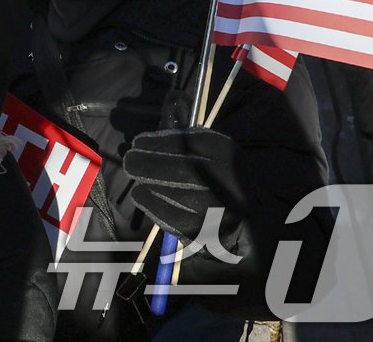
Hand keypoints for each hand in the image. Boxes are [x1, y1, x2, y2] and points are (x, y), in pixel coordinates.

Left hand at [124, 126, 248, 243]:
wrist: (242, 216)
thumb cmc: (215, 176)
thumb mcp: (207, 152)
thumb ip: (181, 142)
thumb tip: (144, 141)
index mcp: (230, 156)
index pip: (193, 144)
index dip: (160, 142)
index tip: (138, 141)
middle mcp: (231, 182)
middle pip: (185, 170)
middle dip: (150, 163)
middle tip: (130, 160)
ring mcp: (223, 209)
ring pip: (181, 195)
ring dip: (149, 184)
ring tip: (134, 178)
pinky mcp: (211, 232)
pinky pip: (177, 219)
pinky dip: (153, 206)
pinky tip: (140, 195)